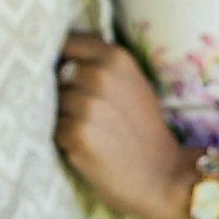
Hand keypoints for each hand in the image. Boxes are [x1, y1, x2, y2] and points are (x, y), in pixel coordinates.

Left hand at [55, 29, 193, 218]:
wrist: (164, 177)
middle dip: (66, 92)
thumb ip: (102, 64)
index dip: (65, 58)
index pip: (69, 42)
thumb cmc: (145, 130)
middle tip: (90, 114)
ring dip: (65, 118)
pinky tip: (87, 148)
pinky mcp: (77, 134)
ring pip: (55, 103)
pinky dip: (65, 140)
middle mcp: (100, 75)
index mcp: (116, 57)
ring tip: (90, 132)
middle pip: (59, 75)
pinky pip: (56, 129)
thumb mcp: (133, 83)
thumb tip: (65, 55)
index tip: (68, 72)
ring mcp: (88, 105)